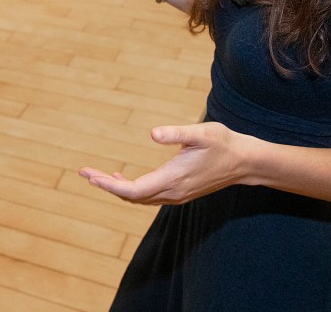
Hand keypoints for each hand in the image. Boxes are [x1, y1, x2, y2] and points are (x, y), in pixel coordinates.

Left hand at [78, 122, 253, 204]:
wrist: (245, 162)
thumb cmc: (224, 143)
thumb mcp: (201, 132)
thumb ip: (177, 133)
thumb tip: (153, 133)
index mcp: (173, 178)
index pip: (134, 190)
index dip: (110, 185)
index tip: (90, 176)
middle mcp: (172, 192)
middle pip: (132, 196)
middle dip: (106, 185)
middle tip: (84, 172)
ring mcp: (176, 195)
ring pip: (139, 198)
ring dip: (116, 188)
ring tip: (95, 176)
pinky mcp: (179, 193)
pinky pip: (148, 196)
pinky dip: (131, 189)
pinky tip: (120, 178)